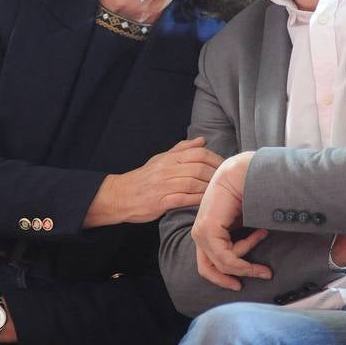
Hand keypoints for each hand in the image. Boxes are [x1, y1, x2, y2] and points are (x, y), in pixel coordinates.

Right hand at [85, 137, 223, 226]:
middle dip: (215, 175)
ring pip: (193, 183)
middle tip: (225, 182)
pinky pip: (184, 199)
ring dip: (208, 189)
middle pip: (198, 168)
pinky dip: (197, 200)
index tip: (224, 168)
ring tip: (218, 193)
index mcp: (169, 158)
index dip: (215, 160)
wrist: (120, 195)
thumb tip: (202, 140)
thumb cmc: (143, 178)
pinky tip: (205, 204)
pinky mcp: (160, 201)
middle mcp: (167, 169)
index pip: (198, 153)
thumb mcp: (160, 159)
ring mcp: (163, 185)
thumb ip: (182, 149)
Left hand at [190, 151, 270, 290]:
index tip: (242, 283)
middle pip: (209, 270)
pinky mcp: (208, 230)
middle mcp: (199, 234)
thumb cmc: (243, 193)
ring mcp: (200, 233)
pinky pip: (227, 257)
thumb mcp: (240, 224)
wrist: (242, 172)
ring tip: (264, 233)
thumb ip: (237, 240)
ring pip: (224, 263)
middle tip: (259, 275)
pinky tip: (261, 233)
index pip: (207, 264)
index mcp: (204, 232)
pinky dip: (246, 252)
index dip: (223, 277)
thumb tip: (248, 261)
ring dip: (248, 257)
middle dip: (231, 278)